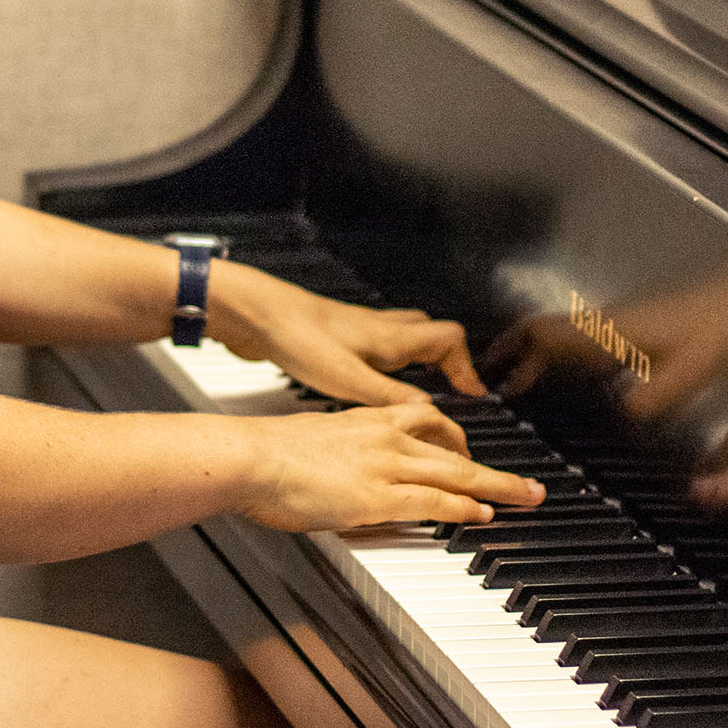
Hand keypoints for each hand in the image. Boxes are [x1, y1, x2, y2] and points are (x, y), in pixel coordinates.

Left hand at [209, 261, 484, 404]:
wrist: (252, 312)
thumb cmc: (296, 337)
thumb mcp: (348, 379)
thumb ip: (391, 398)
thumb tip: (432, 414)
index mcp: (389, 338)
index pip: (448, 340)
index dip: (466, 368)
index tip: (475, 395)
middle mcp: (376, 329)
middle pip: (429, 333)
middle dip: (446, 359)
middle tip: (453, 388)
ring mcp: (354, 329)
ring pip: (400, 335)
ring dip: (416, 357)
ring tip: (418, 387)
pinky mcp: (331, 335)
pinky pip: (373, 343)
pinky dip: (384, 360)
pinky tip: (368, 381)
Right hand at [241, 403, 545, 531]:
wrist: (247, 456)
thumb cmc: (263, 451)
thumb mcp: (309, 438)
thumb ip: (334, 449)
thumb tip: (338, 467)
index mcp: (363, 420)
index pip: (423, 421)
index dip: (453, 438)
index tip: (469, 448)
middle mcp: (381, 436)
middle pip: (453, 447)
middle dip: (494, 468)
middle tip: (526, 484)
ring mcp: (384, 465)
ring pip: (457, 473)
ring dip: (497, 487)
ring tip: (525, 498)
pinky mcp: (379, 496)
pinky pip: (435, 501)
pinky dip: (463, 508)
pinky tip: (482, 515)